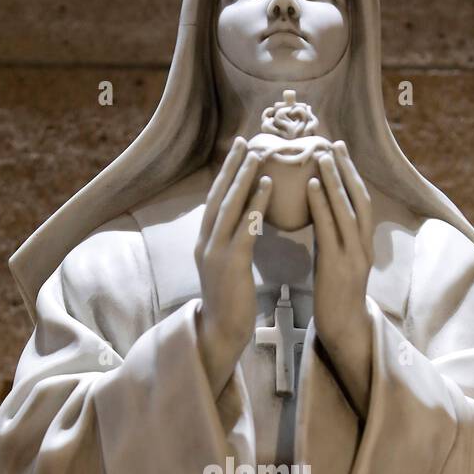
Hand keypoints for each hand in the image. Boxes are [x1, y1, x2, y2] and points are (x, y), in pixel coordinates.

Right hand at [195, 137, 271, 396]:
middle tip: (245, 141)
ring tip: (258, 155)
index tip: (239, 151)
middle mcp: (205, 242)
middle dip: (232, 167)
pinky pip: (244, 228)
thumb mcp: (227, 267)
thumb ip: (233, 242)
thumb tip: (248, 220)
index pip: (215, 200)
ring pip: (229, 207)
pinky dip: (255, 204)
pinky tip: (268, 187)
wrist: (222, 332)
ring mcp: (215, 253)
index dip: (226, 174)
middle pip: (218, 196)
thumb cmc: (231, 301)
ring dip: (244, 178)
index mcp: (205, 242)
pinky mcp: (230, 264)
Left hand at [307, 142, 373, 415]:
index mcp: (362, 242)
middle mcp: (363, 244)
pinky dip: (320, 204)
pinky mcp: (339, 267)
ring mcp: (353, 255)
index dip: (350, 173)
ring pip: (347, 209)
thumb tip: (318, 210)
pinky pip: (329, 229)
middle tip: (332, 143)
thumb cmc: (335, 296)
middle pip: (358, 197)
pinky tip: (308, 186)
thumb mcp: (336, 260)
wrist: (343, 329)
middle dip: (346, 169)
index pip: (359, 200)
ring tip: (320, 156)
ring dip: (333, 180)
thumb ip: (331, 235)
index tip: (338, 149)